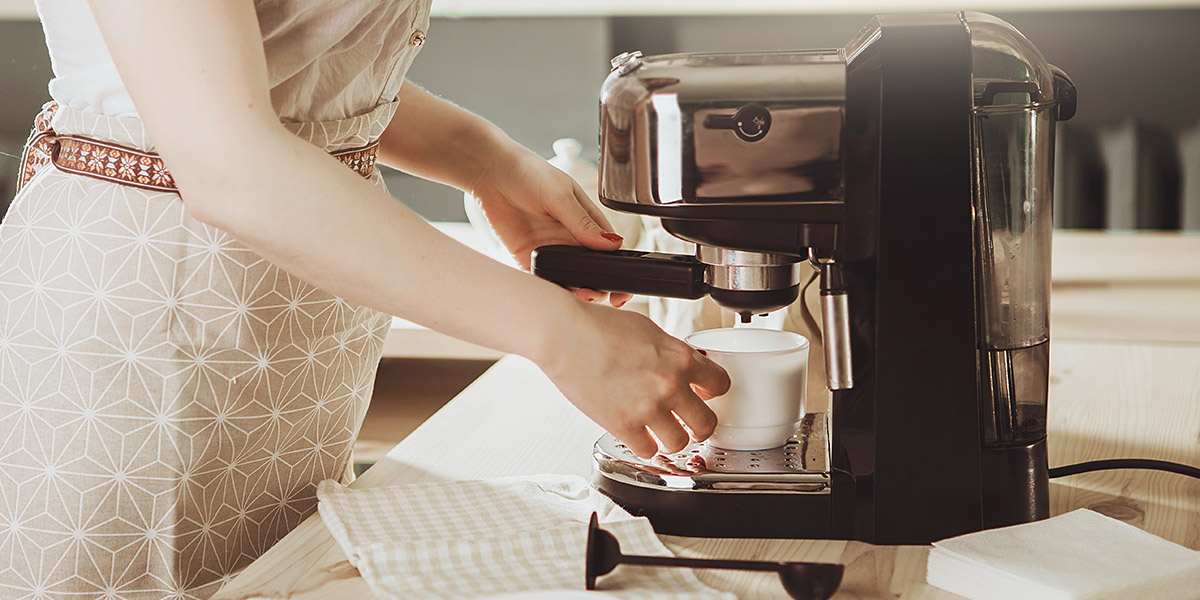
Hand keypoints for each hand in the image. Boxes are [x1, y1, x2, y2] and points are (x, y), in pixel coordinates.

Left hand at [469, 144, 631, 306]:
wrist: (490, 173)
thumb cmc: (528, 173)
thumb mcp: (560, 195)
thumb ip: (583, 222)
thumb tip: (611, 243)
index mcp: (586, 221)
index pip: (610, 250)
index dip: (619, 269)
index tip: (623, 285)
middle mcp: (571, 238)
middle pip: (592, 270)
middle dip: (601, 286)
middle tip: (603, 294)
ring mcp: (550, 250)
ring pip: (570, 279)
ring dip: (578, 290)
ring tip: (583, 293)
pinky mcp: (528, 259)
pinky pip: (543, 280)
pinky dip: (551, 289)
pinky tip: (556, 291)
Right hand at [539, 300, 730, 458]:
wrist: (565, 334)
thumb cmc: (598, 325)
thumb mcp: (648, 329)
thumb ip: (670, 351)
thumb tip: (681, 365)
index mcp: (680, 357)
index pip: (721, 384)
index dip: (712, 391)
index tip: (704, 393)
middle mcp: (670, 385)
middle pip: (707, 423)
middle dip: (700, 425)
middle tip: (691, 423)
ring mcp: (648, 408)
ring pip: (679, 442)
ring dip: (672, 439)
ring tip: (663, 432)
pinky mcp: (623, 425)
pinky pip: (648, 450)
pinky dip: (645, 445)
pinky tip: (639, 435)